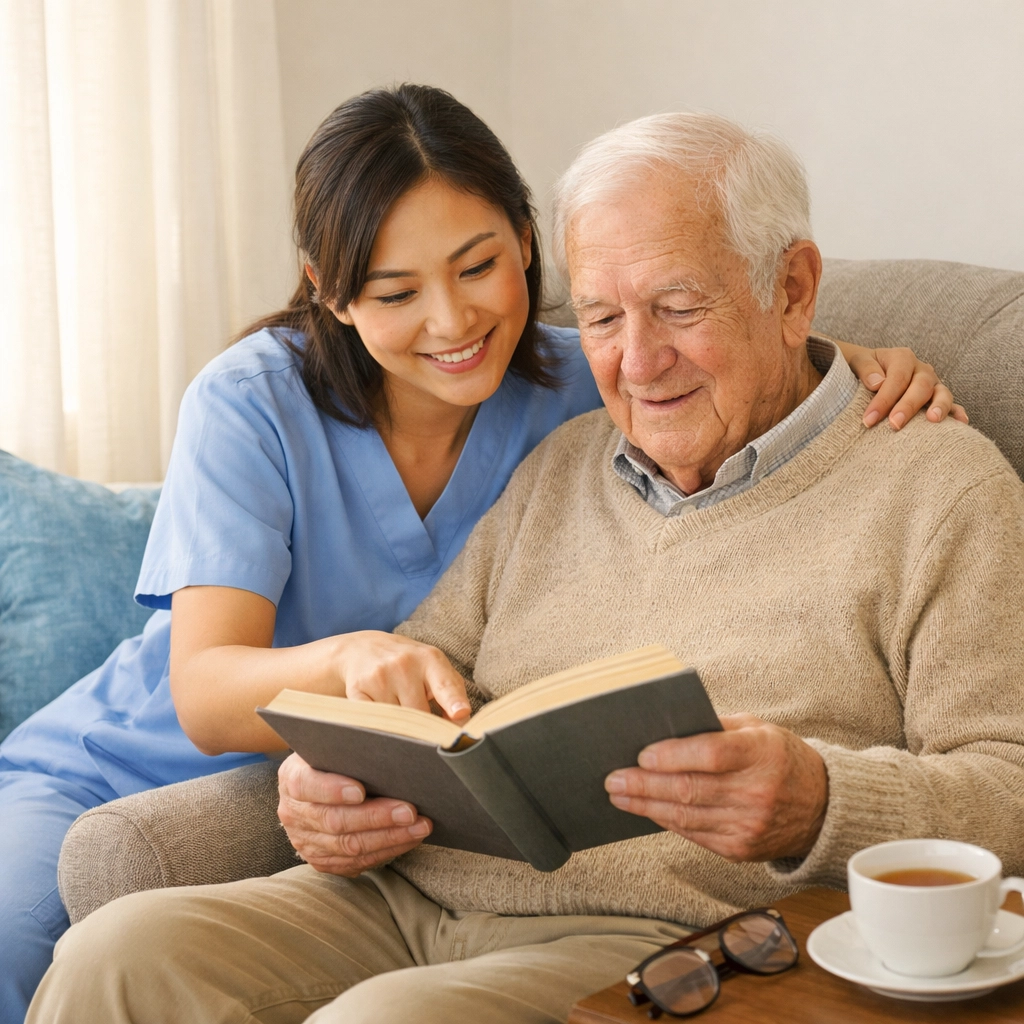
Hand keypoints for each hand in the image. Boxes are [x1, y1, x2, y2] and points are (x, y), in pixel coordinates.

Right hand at [277, 753, 431, 875]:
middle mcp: (293, 812)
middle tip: (409, 811)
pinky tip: (410, 839)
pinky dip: (386, 851)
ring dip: (389, 838)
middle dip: (376, 817)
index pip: (307, 785)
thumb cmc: (336, 757)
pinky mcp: (322, 860)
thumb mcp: (334, 744)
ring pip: (348, 846)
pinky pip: (355, 862)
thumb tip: (386, 737)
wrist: (318, 784)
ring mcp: (306, 841)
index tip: (361, 791)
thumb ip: (351, 743)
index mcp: (292, 777)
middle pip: (334, 820)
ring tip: (420, 826)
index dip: (332, 789)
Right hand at [337, 631, 470, 722]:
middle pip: (421, 714)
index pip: (444, 684)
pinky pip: (374, 722)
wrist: (362, 649)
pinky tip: (380, 713)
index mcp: (430, 659)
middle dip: (424, 725)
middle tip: (420, 718)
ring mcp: (379, 677)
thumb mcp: (434, 668)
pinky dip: (379, 725)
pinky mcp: (357, 690)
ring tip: (396, 705)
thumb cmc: (408, 664)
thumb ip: (452, 693)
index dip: (453, 701)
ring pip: (398, 722)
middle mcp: (404, 665)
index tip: (460, 713)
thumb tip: (461, 723)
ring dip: (400, 724)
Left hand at [604, 713, 827, 861]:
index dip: (673, 756)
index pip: (710, 755)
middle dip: (645, 785)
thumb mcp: (757, 729)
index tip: (642, 755)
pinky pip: (694, 835)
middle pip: (690, 789)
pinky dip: (667, 822)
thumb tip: (667, 728)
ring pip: (686, 817)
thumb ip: (715, 727)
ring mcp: (748, 825)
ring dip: (646, 806)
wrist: (822, 807)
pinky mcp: (740, 849)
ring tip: (620, 795)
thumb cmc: (781, 758)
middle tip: (614, 778)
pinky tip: (648, 811)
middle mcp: (756, 792)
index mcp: (761, 754)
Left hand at [839, 341, 968, 429]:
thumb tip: (876, 383)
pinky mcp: (939, 398)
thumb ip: (866, 368)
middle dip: (907, 406)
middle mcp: (922, 369)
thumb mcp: (859, 361)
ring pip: (942, 393)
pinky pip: (953, 404)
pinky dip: (957, 413)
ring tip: (933, 420)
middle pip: (921, 386)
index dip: (884, 399)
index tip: (869, 420)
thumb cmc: (865, 369)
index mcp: (902, 357)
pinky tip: (960, 423)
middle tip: (894, 425)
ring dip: (940, 406)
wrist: (872, 371)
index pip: (896, 378)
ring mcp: (933, 384)